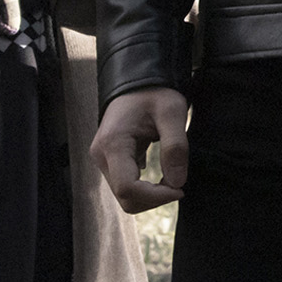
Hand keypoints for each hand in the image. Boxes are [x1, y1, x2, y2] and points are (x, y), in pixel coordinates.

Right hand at [89, 86, 189, 212]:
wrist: (137, 82)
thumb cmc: (155, 93)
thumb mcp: (172, 112)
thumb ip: (175, 146)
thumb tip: (178, 182)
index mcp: (113, 144)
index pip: (127, 188)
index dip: (155, 197)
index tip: (180, 188)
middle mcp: (101, 156)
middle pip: (124, 197)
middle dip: (154, 199)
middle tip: (179, 185)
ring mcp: (103, 159)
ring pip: (124, 195)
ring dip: (150, 195)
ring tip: (172, 179)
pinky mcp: (109, 161)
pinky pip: (125, 185)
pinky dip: (144, 189)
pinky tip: (162, 176)